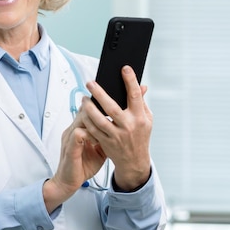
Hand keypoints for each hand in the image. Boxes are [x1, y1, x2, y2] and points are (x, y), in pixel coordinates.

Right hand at [43, 110, 107, 212]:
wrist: (67, 182)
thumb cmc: (82, 167)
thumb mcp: (98, 150)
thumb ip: (105, 139)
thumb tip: (120, 131)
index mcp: (77, 130)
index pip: (87, 111)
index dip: (100, 109)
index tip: (114, 110)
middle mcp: (72, 130)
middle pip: (85, 110)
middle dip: (100, 111)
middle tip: (114, 117)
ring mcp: (69, 137)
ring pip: (82, 118)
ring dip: (96, 122)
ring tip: (107, 129)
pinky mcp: (69, 146)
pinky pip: (79, 133)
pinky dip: (90, 134)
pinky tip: (97, 140)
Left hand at [83, 65, 152, 190]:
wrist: (134, 161)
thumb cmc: (140, 136)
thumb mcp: (146, 119)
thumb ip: (141, 102)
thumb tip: (141, 85)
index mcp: (140, 118)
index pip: (135, 96)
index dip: (130, 81)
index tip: (124, 68)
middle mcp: (128, 126)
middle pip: (111, 107)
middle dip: (100, 93)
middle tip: (90, 82)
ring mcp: (116, 135)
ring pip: (98, 119)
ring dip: (89, 108)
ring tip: (84, 98)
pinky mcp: (106, 142)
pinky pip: (93, 129)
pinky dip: (87, 120)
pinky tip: (83, 112)